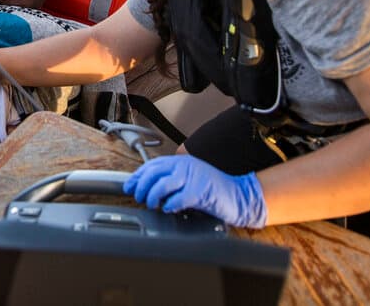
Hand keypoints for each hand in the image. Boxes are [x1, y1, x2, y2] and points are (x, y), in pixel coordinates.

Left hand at [123, 154, 266, 227]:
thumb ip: (171, 180)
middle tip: (139, 198)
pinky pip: (179, 198)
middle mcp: (186, 166)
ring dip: (152, 196)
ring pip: (162, 184)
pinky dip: (170, 205)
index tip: (129, 186)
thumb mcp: (190, 179)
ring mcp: (194, 177)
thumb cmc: (214, 190)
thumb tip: (146, 188)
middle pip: (154, 173)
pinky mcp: (202, 191)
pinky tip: (169, 208)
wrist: (240, 195)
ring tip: (152, 205)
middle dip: (141, 187)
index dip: (137, 176)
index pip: (152, 165)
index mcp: (182, 161)